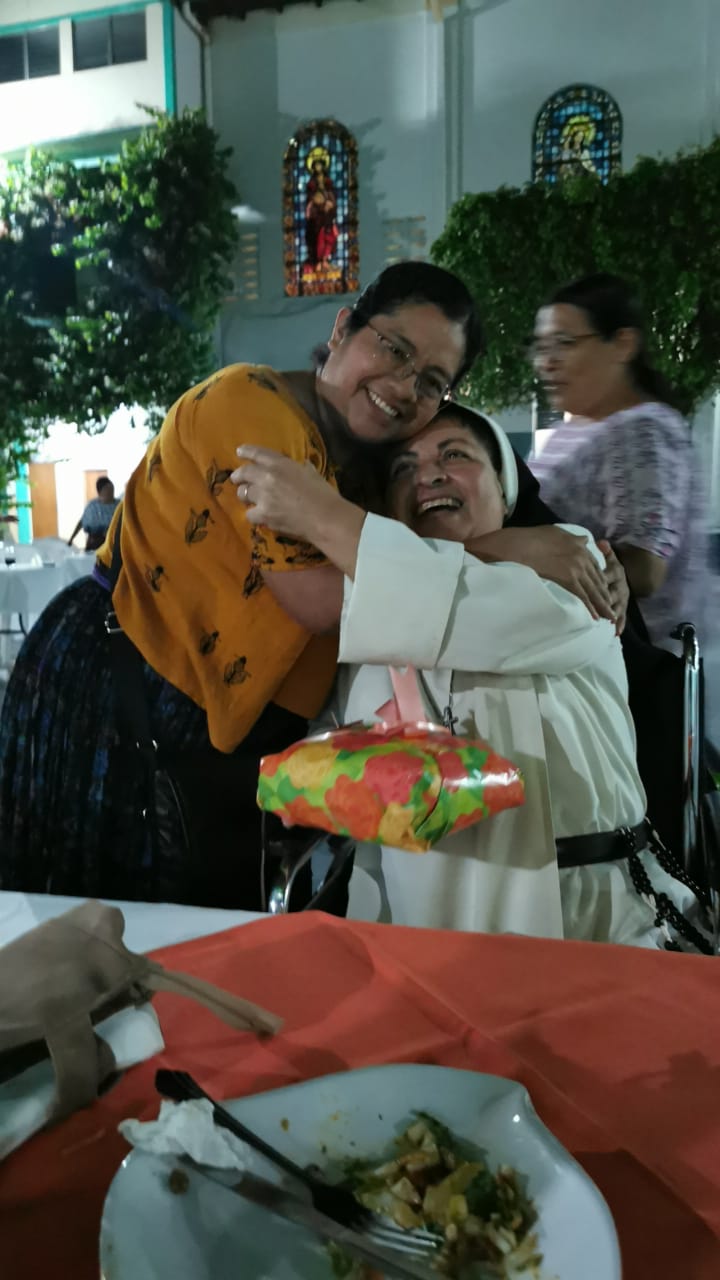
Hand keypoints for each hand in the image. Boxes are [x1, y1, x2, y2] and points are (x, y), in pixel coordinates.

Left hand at [231, 445, 339, 539]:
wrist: (325, 519)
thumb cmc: (324, 495)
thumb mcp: (313, 474)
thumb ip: (303, 469)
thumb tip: (303, 466)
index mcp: (281, 464)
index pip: (257, 453)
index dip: (246, 451)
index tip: (239, 451)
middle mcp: (267, 477)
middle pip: (244, 473)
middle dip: (238, 476)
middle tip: (237, 478)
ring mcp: (263, 497)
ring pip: (243, 493)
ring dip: (245, 495)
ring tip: (247, 498)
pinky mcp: (263, 515)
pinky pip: (250, 514)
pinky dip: (254, 515)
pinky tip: (259, 516)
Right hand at [467, 525, 615, 623]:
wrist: (520, 546)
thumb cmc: (532, 538)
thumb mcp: (556, 532)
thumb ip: (572, 538)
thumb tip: (585, 540)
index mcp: (578, 544)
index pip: (594, 565)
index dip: (600, 578)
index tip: (604, 588)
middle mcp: (581, 556)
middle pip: (598, 579)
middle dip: (605, 594)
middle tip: (611, 606)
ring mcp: (576, 568)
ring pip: (594, 589)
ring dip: (603, 604)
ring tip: (609, 616)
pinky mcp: (569, 579)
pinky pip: (583, 596)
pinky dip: (591, 607)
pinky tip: (595, 617)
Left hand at [598, 540, 627, 634]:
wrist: (634, 576)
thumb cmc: (613, 568)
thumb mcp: (610, 558)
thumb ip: (605, 551)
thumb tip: (601, 541)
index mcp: (616, 574)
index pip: (607, 576)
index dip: (601, 579)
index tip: (590, 582)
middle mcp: (621, 587)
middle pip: (612, 593)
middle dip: (605, 600)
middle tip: (597, 605)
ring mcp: (623, 599)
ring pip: (617, 606)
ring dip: (611, 613)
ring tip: (607, 620)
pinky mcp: (624, 608)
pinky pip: (623, 617)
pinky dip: (620, 625)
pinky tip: (616, 632)